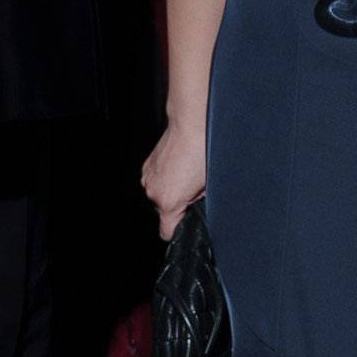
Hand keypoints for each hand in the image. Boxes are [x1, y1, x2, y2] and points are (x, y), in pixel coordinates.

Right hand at [142, 124, 205, 242]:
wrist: (192, 124)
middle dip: (180, 204)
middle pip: (165, 211)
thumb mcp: (209, 185)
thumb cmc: (203, 151)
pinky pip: (157, 180)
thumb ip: (201, 204)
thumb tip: (199, 208)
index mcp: (168, 201)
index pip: (167, 232)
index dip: (181, 229)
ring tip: (188, 174)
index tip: (189, 221)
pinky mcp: (147, 165)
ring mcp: (148, 177)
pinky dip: (167, 177)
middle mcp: (153, 191)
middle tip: (195, 188)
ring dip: (173, 189)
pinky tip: (180, 166)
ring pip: (161, 194)